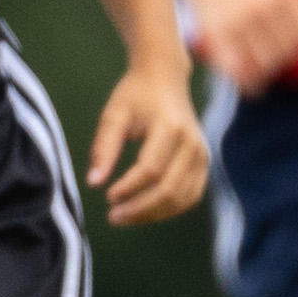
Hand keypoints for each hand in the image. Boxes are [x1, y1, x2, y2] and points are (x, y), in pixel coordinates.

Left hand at [88, 63, 208, 225]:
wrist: (165, 78)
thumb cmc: (135, 95)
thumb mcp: (114, 115)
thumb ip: (104, 148)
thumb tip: (93, 183)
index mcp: (171, 128)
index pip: (151, 169)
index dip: (129, 188)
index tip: (107, 197)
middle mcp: (192, 143)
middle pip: (170, 189)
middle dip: (140, 209)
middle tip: (113, 217)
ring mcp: (202, 154)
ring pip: (183, 198)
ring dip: (154, 214)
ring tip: (126, 217)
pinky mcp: (204, 163)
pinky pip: (191, 195)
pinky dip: (170, 209)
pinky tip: (146, 211)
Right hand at [175, 0, 297, 93]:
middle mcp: (260, 7)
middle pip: (288, 49)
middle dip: (289, 53)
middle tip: (281, 45)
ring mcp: (237, 22)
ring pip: (266, 62)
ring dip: (270, 68)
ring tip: (265, 60)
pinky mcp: (216, 35)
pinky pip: (238, 68)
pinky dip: (249, 81)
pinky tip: (254, 86)